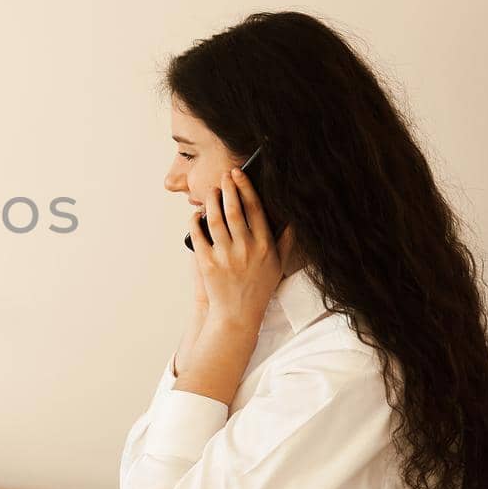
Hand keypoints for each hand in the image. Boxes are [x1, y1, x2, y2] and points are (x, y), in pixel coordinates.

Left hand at [190, 166, 296, 331]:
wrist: (237, 314)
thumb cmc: (259, 288)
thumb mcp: (278, 265)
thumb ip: (285, 241)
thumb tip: (292, 218)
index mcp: (264, 246)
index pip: (255, 209)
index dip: (246, 188)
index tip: (239, 174)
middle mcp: (246, 249)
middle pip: (234, 209)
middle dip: (228, 188)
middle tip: (223, 175)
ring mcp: (225, 256)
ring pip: (215, 219)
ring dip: (211, 201)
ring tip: (211, 191)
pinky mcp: (207, 263)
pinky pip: (198, 235)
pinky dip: (195, 221)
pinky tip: (196, 214)